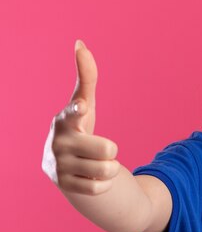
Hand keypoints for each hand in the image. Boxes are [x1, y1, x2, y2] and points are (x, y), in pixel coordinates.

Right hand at [42, 40, 119, 194]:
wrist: (65, 164)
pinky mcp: (63, 186)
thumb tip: (80, 43)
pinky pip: (100, 187)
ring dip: (109, 168)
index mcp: (65, 120)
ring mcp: (59, 165)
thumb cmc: (78, 127)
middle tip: (100, 151)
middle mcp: (58, 143)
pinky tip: (91, 177)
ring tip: (96, 164)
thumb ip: (86, 77)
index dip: (78, 112)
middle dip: (112, 151)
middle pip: (108, 150)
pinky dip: (103, 184)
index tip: (81, 107)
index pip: (73, 115)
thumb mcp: (85, 105)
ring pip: (107, 170)